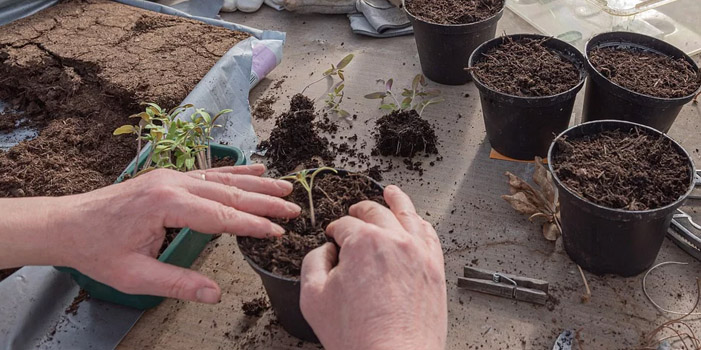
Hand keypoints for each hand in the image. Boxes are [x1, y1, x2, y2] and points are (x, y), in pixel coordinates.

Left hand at [0, 164, 299, 303]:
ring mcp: (171, 176)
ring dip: (257, 183)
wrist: (67, 223)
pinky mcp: (169, 177)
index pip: (221, 216)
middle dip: (265, 201)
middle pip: (229, 193)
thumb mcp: (134, 275)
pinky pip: (209, 173)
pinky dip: (235, 171)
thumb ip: (177, 283)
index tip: (278, 231)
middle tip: (294, 208)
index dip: (252, 224)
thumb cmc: (97, 250)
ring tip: (285, 186)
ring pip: (223, 179)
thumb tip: (215, 293)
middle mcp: (173, 183)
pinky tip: (255, 168)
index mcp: (166, 205)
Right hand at [300, 185, 446, 349]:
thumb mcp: (313, 297)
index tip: (332, 238)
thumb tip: (324, 251)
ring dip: (397, 200)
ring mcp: (419, 253)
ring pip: (408, 215)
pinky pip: (430, 235)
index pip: (345, 224)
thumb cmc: (358, 336)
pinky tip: (417, 222)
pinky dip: (421, 223)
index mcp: (363, 242)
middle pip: (375, 212)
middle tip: (354, 213)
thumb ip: (313, 263)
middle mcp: (394, 240)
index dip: (335, 230)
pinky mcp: (435, 269)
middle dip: (361, 210)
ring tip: (392, 192)